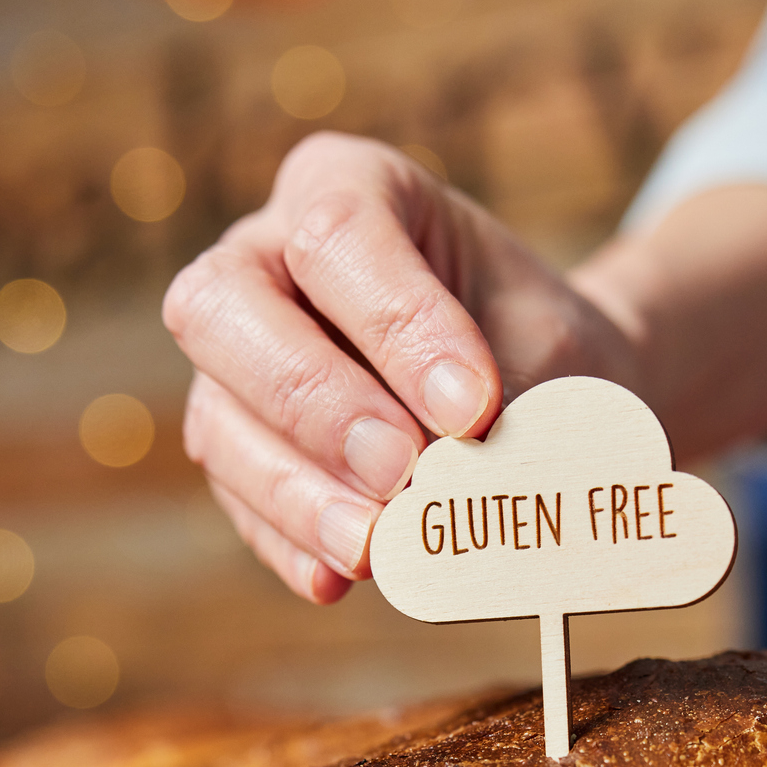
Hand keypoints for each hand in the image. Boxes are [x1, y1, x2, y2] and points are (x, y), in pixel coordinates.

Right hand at [163, 133, 636, 602]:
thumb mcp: (548, 350)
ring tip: (373, 547)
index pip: (339, 235)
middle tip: (401, 471)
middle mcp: (264, 256)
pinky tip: (336, 580)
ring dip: (294, 491)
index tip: (473, 408)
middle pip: (224, 307)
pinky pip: (237, 497)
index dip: (398, 326)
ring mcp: (236, 357)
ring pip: (217, 415)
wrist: (549, 394)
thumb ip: (504, 400)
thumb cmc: (542, 349)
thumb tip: (458, 484)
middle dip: (314, 401)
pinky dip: (287, 541)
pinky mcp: (239, 446)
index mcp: (347, 186)